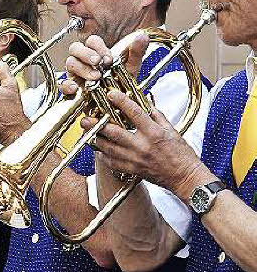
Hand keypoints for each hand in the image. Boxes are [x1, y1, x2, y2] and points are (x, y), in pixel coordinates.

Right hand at [64, 32, 147, 93]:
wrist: (118, 107)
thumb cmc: (121, 85)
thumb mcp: (131, 69)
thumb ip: (136, 52)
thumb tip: (142, 36)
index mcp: (97, 53)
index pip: (91, 41)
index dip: (98, 47)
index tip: (108, 58)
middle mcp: (84, 62)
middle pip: (75, 48)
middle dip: (86, 54)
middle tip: (98, 63)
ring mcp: (76, 74)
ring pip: (70, 63)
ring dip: (82, 69)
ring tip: (95, 77)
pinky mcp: (72, 89)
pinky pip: (63, 84)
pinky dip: (67, 85)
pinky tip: (76, 88)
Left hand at [84, 88, 209, 197]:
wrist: (185, 177)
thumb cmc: (181, 154)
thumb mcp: (172, 130)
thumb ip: (157, 116)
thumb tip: (145, 103)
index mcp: (154, 133)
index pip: (134, 112)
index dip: (121, 101)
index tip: (111, 94)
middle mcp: (142, 145)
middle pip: (114, 132)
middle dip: (97, 124)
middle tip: (86, 119)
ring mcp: (135, 159)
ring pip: (108, 148)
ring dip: (97, 139)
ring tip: (90, 132)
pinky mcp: (132, 170)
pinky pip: (111, 162)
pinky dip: (103, 155)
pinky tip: (100, 149)